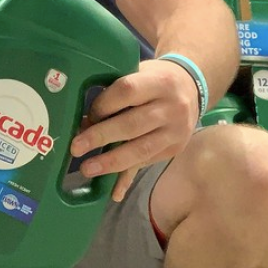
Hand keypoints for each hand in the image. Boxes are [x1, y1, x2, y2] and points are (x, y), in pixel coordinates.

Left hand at [70, 59, 198, 201]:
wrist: (192, 88)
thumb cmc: (155, 79)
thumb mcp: (138, 75)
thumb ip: (115, 95)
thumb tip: (84, 124)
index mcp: (159, 82)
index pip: (127, 92)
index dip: (104, 105)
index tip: (88, 115)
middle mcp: (171, 107)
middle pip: (132, 124)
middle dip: (101, 137)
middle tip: (76, 148)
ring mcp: (175, 131)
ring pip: (141, 149)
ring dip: (111, 161)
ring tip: (88, 169)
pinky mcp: (175, 149)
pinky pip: (146, 163)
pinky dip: (128, 178)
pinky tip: (114, 193)